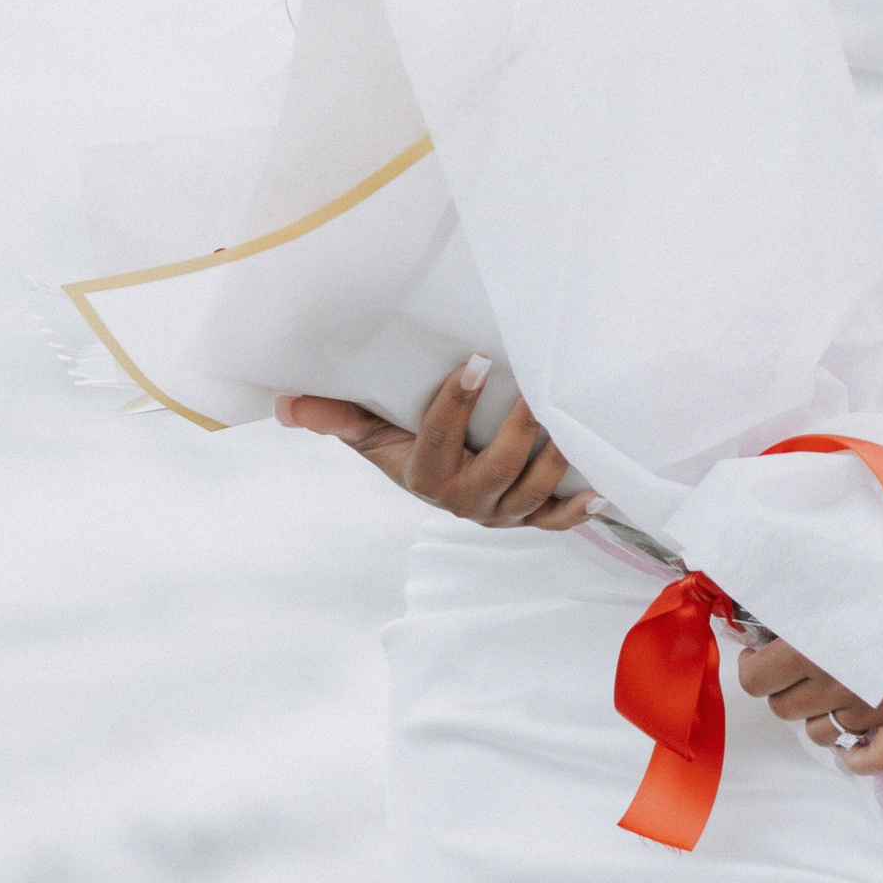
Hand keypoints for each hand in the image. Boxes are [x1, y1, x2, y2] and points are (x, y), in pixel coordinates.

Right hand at [277, 358, 598, 531]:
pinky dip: (575, 511)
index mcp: (423, 476)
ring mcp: (496, 512)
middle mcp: (462, 501)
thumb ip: (334, 416)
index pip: (438, 441)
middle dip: (517, 432)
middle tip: (534, 390)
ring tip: (565, 425)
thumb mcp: (367, 430)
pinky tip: (597, 492)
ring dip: (552, 464)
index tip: (476, 360)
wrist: (428, 478)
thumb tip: (285, 404)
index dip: (456, 404)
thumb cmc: (399, 442)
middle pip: (495, 472)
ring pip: (529, 494)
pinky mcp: (523, 517)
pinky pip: (552, 521)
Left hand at [737, 470, 882, 772]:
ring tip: (830, 682)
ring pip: (821, 732)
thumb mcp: (818, 566)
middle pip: (785, 708)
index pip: (755, 681)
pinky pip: (875, 760)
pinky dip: (856, 758)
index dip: (753, 665)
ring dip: (819, 712)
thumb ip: (781, 598)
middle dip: (785, 685)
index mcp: (810, 644)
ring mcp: (877, 704)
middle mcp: (839, 681)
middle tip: (798, 662)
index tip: (761, 652)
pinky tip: (848, 743)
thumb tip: (749, 624)